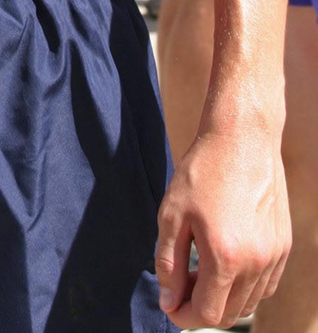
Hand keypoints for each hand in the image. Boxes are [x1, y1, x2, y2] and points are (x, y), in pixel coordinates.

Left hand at [155, 126, 289, 328]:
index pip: (208, 314)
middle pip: (230, 314)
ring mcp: (275, 255)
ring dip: (224, 296)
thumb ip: (169, 263)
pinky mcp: (284, 245)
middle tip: (183, 281)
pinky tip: (226, 260)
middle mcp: (256, 262)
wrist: (242, 138)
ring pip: (249, 302)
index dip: (184, 315)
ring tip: (202, 266)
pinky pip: (265, 285)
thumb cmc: (202, 171)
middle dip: (202, 306)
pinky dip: (245, 285)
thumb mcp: (172, 214)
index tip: (170, 302)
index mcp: (226, 256)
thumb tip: (169, 301)